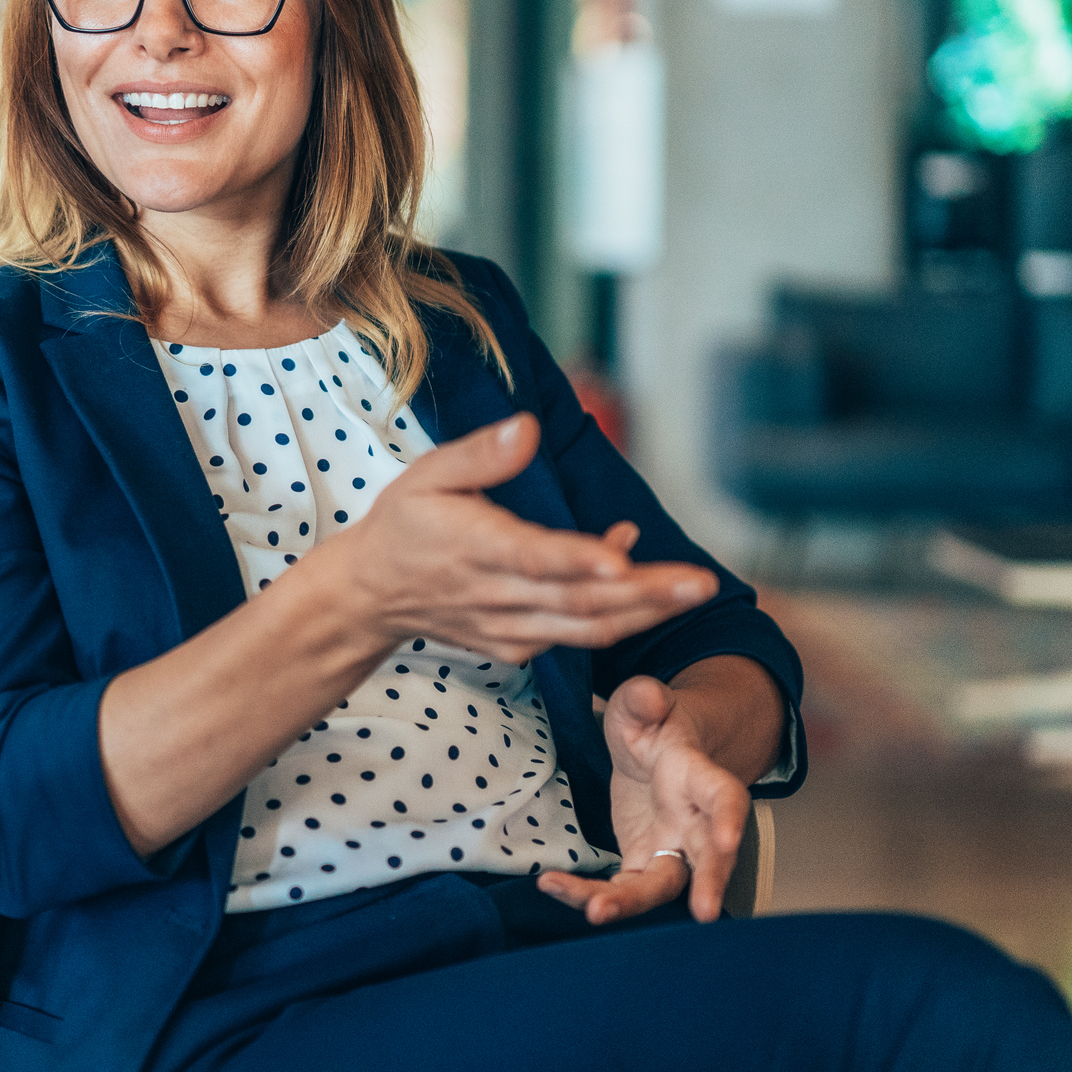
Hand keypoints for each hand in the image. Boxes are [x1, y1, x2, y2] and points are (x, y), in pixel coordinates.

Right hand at [314, 414, 718, 665]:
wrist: (370, 595)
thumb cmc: (404, 525)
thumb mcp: (426, 475)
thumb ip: (479, 454)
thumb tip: (528, 426)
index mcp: (473, 548)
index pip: (533, 558)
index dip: (578, 561)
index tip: (622, 560)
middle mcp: (496, 596)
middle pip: (578, 601)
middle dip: (644, 594)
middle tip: (700, 583)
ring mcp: (509, 627)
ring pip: (586, 627)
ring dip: (645, 613)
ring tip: (695, 591)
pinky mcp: (517, 645)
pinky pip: (574, 635)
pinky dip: (615, 618)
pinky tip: (647, 586)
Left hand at [536, 676, 750, 924]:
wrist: (653, 755)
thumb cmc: (652, 728)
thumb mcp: (641, 703)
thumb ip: (643, 699)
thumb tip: (648, 695)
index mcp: (699, 777)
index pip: (725, 799)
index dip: (732, 820)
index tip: (730, 843)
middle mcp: (694, 823)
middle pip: (709, 857)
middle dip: (710, 884)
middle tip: (704, 913)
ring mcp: (670, 848)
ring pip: (661, 885)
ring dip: (633, 904)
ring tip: (595, 912)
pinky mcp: (641, 864)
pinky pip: (622, 888)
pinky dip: (591, 894)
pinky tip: (552, 885)